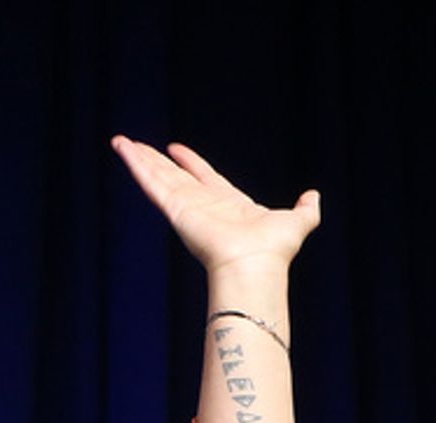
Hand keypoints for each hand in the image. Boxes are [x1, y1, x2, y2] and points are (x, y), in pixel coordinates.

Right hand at [110, 137, 319, 275]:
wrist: (255, 267)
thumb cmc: (275, 252)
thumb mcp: (298, 222)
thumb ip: (306, 210)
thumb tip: (315, 197)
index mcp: (228, 204)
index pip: (204, 178)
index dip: (191, 163)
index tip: (176, 150)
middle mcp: (204, 205)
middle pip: (175, 176)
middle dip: (156, 161)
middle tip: (137, 145)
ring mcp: (188, 208)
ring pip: (159, 177)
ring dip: (140, 159)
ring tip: (121, 142)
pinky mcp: (176, 210)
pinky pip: (152, 183)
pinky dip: (137, 167)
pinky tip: (124, 150)